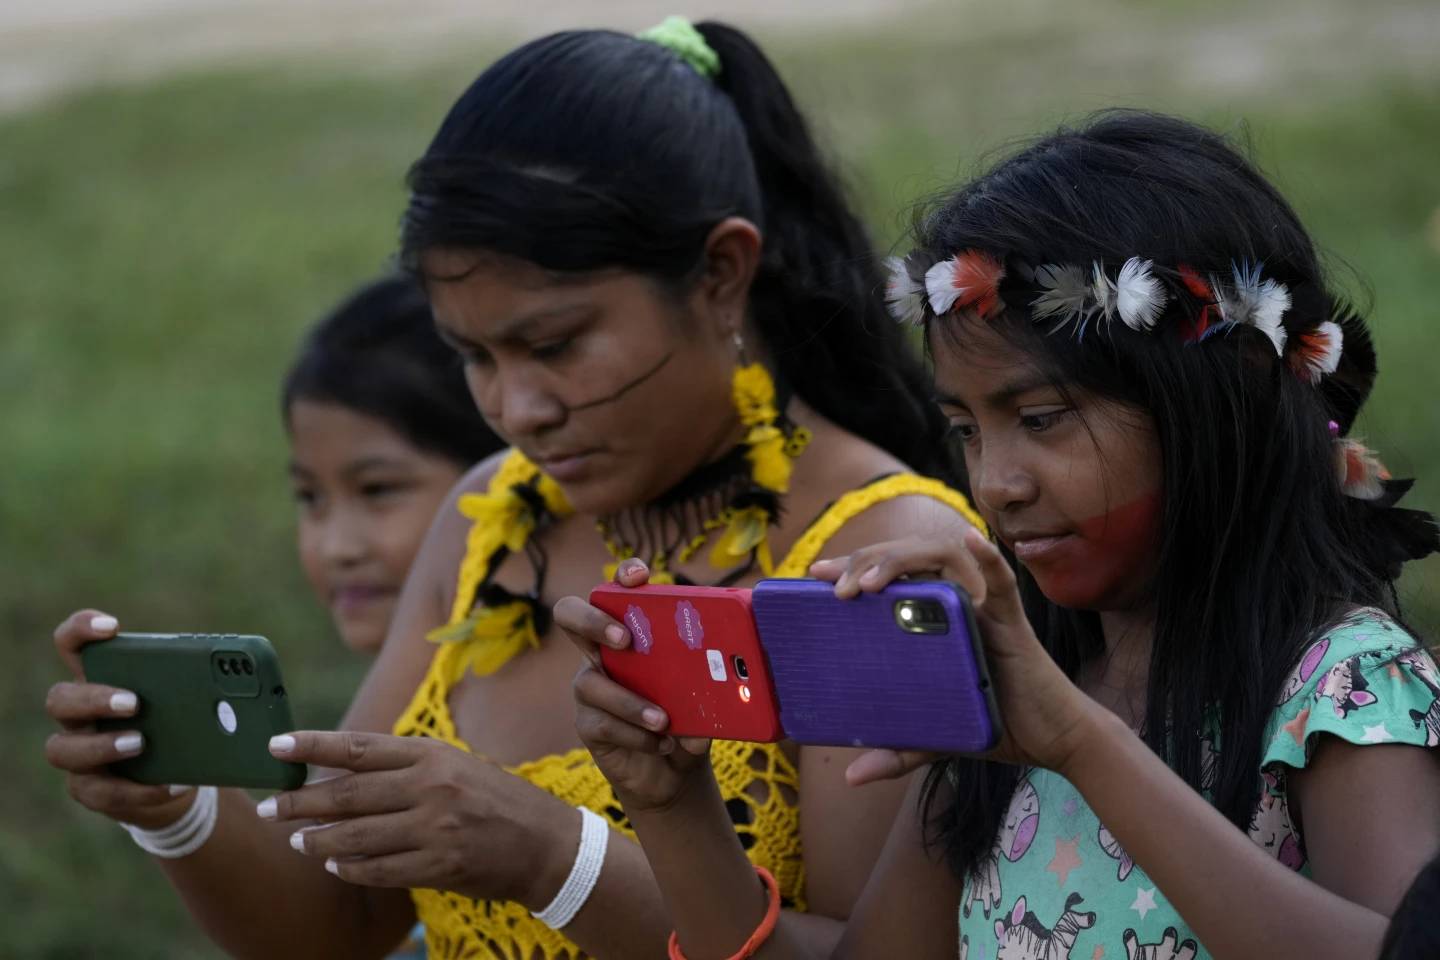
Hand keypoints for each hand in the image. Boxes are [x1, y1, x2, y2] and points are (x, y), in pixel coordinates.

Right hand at [44, 609, 196, 829]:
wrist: (179, 778)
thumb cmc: (181, 724)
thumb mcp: (193, 700)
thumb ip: (202, 683)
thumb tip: (240, 677)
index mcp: (101, 678)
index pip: (72, 643)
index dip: (81, 630)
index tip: (112, 627)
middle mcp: (79, 714)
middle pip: (60, 698)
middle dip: (94, 698)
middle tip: (135, 702)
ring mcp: (78, 752)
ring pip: (61, 749)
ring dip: (102, 745)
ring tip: (141, 743)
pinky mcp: (90, 789)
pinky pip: (100, 792)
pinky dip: (138, 790)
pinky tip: (171, 785)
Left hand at [262, 730, 577, 906]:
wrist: (547, 843)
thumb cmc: (494, 800)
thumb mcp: (454, 766)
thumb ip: (405, 768)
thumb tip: (341, 772)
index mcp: (432, 754)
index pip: (359, 748)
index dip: (312, 746)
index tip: (274, 746)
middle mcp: (431, 787)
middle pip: (347, 794)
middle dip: (300, 803)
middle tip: (269, 809)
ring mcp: (435, 828)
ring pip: (356, 836)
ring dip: (318, 841)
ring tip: (297, 841)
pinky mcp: (440, 865)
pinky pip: (379, 870)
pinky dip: (351, 869)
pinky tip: (335, 866)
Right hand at [555, 559, 713, 813]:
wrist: (673, 771)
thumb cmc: (688, 718)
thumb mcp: (706, 697)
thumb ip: (713, 690)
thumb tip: (725, 692)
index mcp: (632, 632)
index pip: (616, 590)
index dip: (622, 575)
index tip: (639, 578)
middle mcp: (602, 651)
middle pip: (570, 615)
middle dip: (593, 620)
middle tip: (625, 639)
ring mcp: (590, 687)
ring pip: (590, 682)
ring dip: (629, 702)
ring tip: (663, 720)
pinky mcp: (588, 724)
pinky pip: (602, 724)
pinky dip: (635, 734)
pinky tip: (661, 743)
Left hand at [810, 530, 1099, 781]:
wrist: (1053, 742)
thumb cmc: (997, 727)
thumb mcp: (936, 736)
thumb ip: (898, 750)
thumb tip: (853, 776)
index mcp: (931, 621)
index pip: (887, 577)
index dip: (853, 565)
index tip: (816, 575)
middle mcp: (955, 604)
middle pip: (907, 559)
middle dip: (867, 560)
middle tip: (834, 583)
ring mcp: (983, 608)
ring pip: (942, 559)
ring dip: (903, 559)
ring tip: (870, 583)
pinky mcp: (1013, 623)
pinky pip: (1003, 582)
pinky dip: (989, 558)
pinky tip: (970, 539)